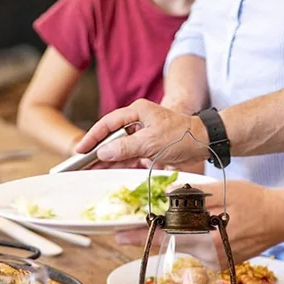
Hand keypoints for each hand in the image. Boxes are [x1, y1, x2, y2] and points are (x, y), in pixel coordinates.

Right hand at [75, 99, 206, 165]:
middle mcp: (137, 122)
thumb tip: (103, 152)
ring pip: (118, 148)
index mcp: (137, 112)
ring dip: (105, 160)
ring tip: (89, 171)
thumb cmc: (180, 136)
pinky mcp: (147, 147)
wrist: (203, 143)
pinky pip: (128, 156)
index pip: (108, 124)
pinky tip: (106, 171)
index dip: (93, 137)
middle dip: (96, 151)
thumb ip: (125, 148)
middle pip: (111, 137)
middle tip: (80, 164)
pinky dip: (118, 164)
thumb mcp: (150, 142)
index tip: (80, 150)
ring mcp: (142, 135)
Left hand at [115, 180, 283, 258]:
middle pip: (170, 246)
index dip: (140, 235)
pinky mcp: (218, 265)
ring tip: (168, 225)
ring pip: (182, 250)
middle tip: (128, 231)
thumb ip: (194, 197)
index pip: (166, 237)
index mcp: (209, 240)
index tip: (119, 234)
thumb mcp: (224, 192)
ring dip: (173, 238)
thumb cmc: (256, 202)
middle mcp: (209, 257)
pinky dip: (190, 242)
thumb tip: (167, 198)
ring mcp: (214, 264)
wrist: (283, 219)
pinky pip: (195, 253)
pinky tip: (199, 230)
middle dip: (151, 236)